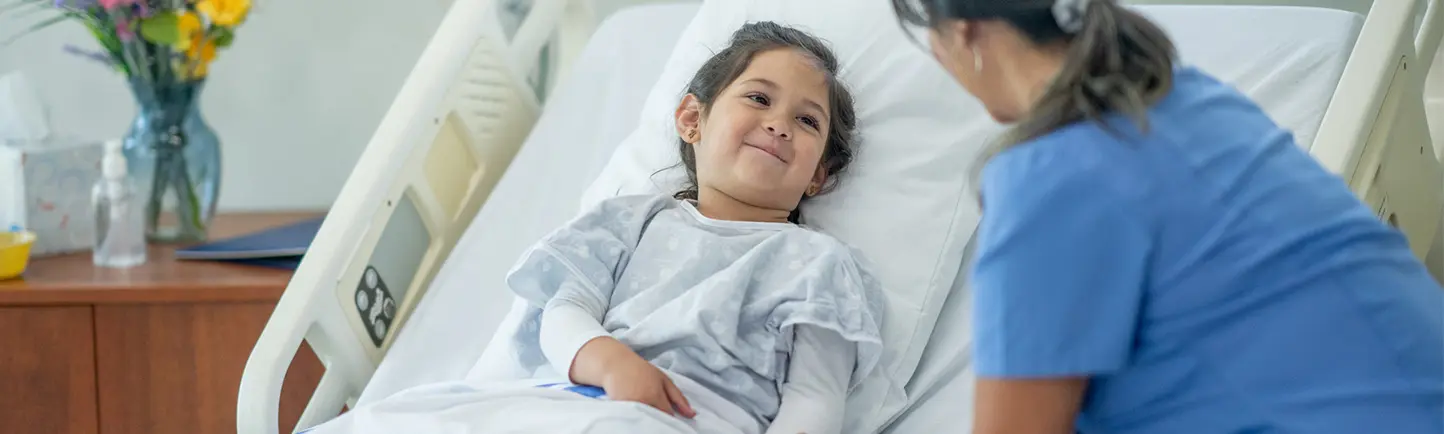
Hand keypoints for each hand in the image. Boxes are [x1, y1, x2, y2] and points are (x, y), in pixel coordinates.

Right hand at [569, 336, 696, 417]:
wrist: (615, 365)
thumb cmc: (641, 370)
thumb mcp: (663, 379)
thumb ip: (679, 397)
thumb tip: (692, 415)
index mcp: (655, 395)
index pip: (668, 416)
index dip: (670, 417)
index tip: (668, 415)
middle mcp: (643, 402)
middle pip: (656, 420)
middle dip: (659, 419)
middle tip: (656, 410)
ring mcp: (629, 406)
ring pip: (644, 421)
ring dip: (647, 418)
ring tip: (646, 408)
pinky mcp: (618, 410)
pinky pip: (631, 419)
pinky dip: (635, 417)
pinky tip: (635, 411)